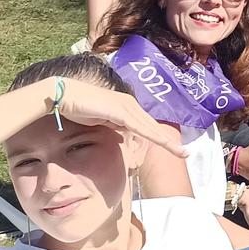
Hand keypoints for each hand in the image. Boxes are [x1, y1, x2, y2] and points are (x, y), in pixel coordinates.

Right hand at [55, 79, 186, 157]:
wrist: (64, 95)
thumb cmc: (79, 107)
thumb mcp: (100, 120)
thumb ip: (113, 125)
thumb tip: (122, 134)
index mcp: (127, 107)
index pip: (146, 125)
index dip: (159, 137)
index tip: (172, 148)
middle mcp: (130, 105)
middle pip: (153, 126)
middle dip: (169, 141)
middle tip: (185, 154)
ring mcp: (126, 106)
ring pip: (150, 127)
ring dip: (166, 141)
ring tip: (180, 153)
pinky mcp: (120, 111)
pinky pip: (139, 126)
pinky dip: (152, 135)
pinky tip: (163, 143)